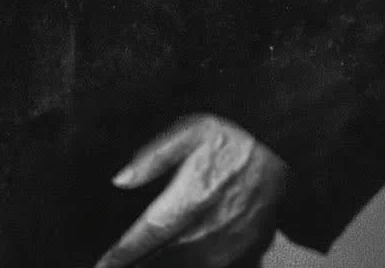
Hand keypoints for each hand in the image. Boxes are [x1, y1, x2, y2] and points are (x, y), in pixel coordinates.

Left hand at [94, 116, 287, 267]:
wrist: (283, 147)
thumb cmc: (233, 135)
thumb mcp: (188, 131)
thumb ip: (152, 159)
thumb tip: (120, 180)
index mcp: (187, 201)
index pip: (144, 237)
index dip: (119, 255)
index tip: (101, 266)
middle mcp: (206, 231)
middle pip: (162, 261)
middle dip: (137, 264)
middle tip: (114, 265)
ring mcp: (227, 246)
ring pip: (186, 267)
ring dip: (163, 265)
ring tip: (142, 262)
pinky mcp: (245, 250)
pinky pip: (211, 267)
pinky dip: (191, 264)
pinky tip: (180, 257)